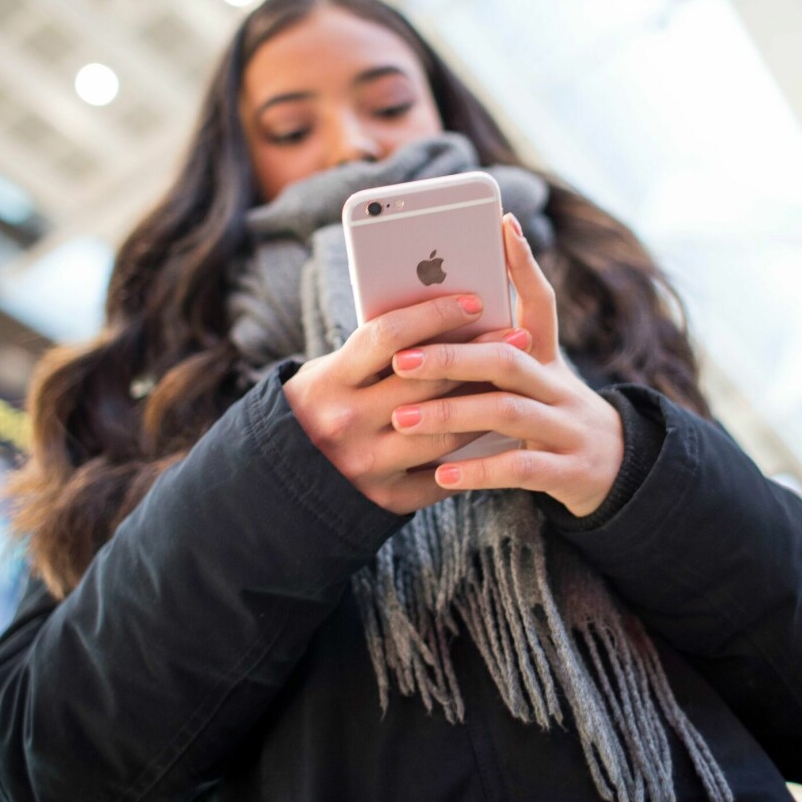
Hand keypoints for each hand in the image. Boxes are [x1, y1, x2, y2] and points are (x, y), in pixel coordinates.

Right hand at [283, 293, 515, 514]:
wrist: (283, 484)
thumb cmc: (317, 409)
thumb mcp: (328, 373)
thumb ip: (373, 354)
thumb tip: (443, 320)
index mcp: (328, 382)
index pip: (388, 336)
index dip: (435, 314)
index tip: (475, 301)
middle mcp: (346, 423)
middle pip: (427, 382)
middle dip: (479, 356)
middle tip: (518, 338)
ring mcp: (367, 465)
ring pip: (445, 430)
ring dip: (486, 404)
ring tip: (515, 385)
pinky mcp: (385, 499)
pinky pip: (442, 473)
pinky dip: (470, 452)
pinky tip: (494, 432)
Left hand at [389, 214, 624, 516]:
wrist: (617, 470)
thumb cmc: (551, 415)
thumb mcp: (534, 380)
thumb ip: (492, 356)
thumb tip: (432, 327)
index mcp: (548, 357)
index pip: (541, 302)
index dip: (524, 264)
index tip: (500, 224)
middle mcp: (560, 385)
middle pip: (507, 357)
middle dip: (452, 357)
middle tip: (402, 360)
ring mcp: (567, 427)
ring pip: (510, 411)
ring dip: (452, 413)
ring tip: (403, 419)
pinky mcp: (568, 470)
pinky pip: (521, 467)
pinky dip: (480, 470)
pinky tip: (443, 474)